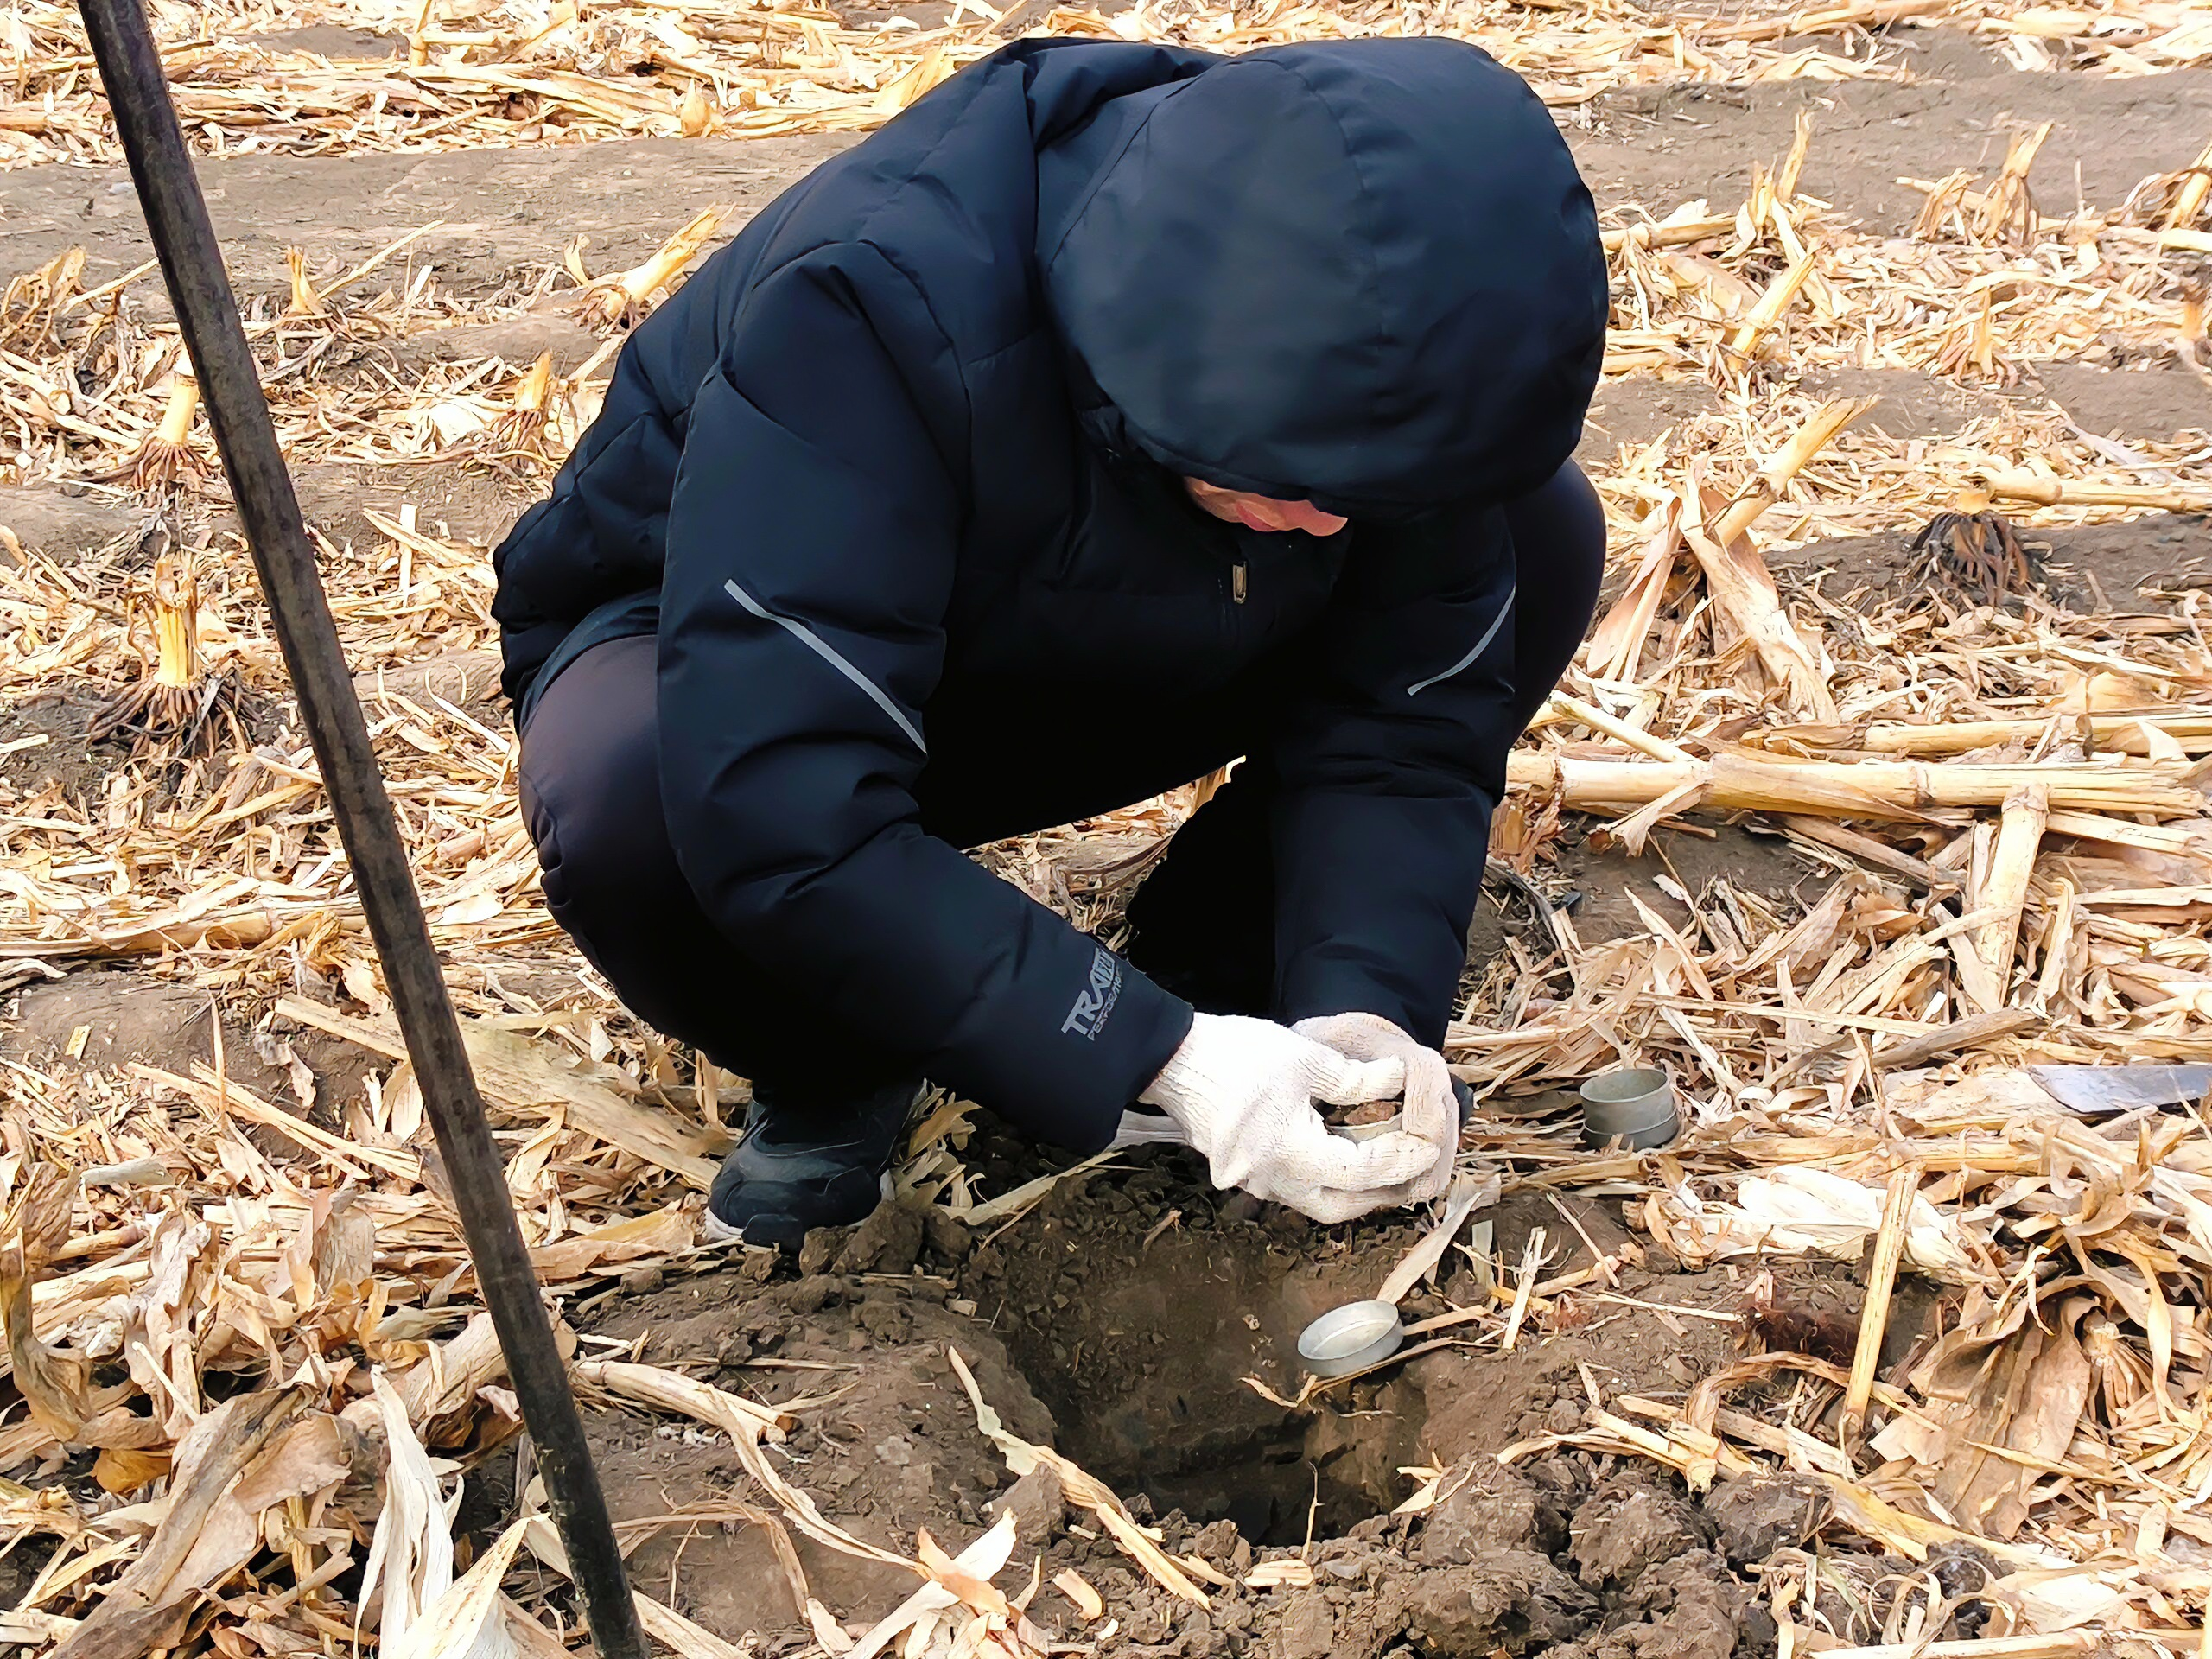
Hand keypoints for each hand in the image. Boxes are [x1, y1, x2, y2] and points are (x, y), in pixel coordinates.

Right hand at [1138, 1012, 1440, 1223]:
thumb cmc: (1235, 1056)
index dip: (1403, 1156)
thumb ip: (1359, 1079)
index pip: (1364, 1170)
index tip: (1430, 1142)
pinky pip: (1295, 1186)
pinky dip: (1326, 1175)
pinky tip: (1343, 1150)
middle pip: (1341, 1207)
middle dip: (1381, 1191)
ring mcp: (1253, 1181)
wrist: (1171, 1059)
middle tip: (1414, 1168)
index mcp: (1292, 1157)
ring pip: (1317, 1201)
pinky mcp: (1243, 1171)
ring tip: (1385, 1161)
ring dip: (1354, 1187)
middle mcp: (1272, 1182)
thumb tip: (1401, 1078)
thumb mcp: (1306, 1059)